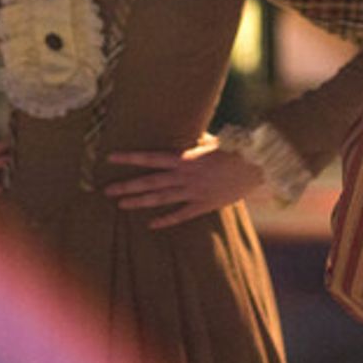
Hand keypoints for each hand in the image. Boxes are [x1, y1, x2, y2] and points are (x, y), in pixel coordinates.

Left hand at [105, 137, 264, 229]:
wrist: (255, 165)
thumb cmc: (234, 150)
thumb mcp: (210, 142)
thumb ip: (194, 143)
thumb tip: (187, 138)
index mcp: (184, 158)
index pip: (150, 157)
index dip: (130, 158)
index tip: (110, 157)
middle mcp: (184, 176)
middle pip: (150, 182)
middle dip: (127, 185)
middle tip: (107, 190)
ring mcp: (193, 192)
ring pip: (160, 199)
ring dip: (139, 202)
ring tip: (121, 205)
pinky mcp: (204, 205)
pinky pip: (181, 215)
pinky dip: (166, 220)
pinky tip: (151, 224)